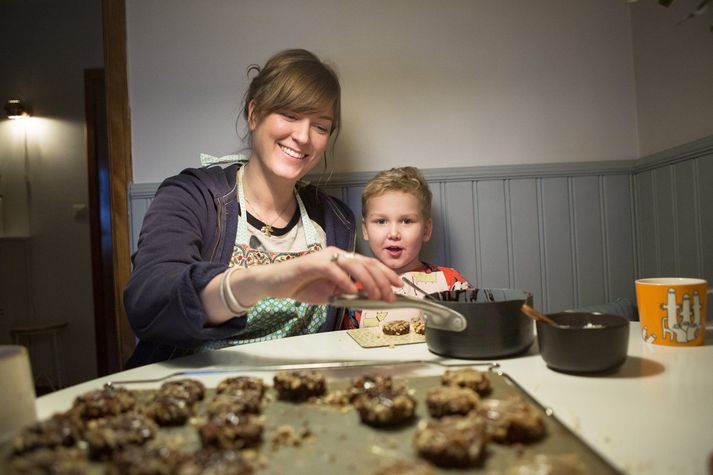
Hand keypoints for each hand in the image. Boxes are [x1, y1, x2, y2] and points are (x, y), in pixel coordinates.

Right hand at [245, 247, 402, 304]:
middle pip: (366, 263)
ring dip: (368, 281)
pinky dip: (345, 281)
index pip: (370, 264)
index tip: (399, 285)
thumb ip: (348, 294)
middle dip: (382, 280)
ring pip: (354, 265)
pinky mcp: (312, 264)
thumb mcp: (330, 294)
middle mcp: (336, 254)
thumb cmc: (301, 286)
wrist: (275, 283)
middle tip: (391, 295)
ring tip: (377, 295)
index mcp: (342, 260)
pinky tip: (352, 291)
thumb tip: (368, 299)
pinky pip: (333, 271)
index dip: (386, 273)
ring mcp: (325, 258)